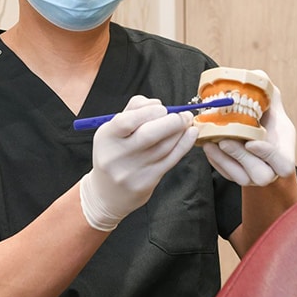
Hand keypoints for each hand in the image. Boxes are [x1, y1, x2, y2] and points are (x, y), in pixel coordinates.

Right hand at [80, 96, 199, 230]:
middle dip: (172, 121)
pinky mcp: (147, 182)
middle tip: (182, 115)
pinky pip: (170, 160)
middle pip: (149, 135)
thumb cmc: (113, 154)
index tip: (162, 108)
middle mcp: (117, 155)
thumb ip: (132, 111)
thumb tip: (157, 103)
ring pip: (164, 147)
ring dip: (180, 131)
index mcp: (106, 137)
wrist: (107, 193)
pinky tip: (191, 134)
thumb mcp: (112, 131)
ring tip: (186, 122)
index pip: (127, 121)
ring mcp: (132, 171)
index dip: (149, 111)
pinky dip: (184, 144)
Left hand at [202, 75, 296, 185]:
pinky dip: (215, 160)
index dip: (269, 156)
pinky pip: (225, 173)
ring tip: (210, 141)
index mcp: (284, 155)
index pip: (284, 165)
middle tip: (224, 140)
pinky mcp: (236, 175)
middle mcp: (270, 170)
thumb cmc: (267, 115)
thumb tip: (256, 76)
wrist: (256, 130)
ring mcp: (253, 176)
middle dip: (241, 158)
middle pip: (260, 175)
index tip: (252, 141)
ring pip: (240, 177)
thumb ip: (267, 90)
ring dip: (223, 159)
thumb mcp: (271, 102)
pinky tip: (207, 144)